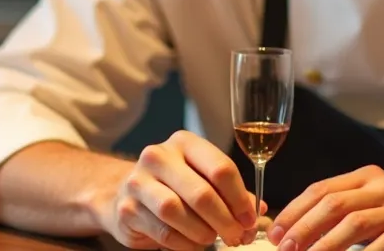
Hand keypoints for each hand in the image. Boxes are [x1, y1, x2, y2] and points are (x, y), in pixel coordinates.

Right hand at [98, 130, 265, 249]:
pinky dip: (183, 243)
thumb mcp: (202, 180)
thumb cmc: (173, 186)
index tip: (249, 219)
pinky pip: (162, 231)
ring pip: (176, 211)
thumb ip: (231, 193)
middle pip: (201, 192)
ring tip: (210, 239)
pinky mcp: (126, 208)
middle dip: (224, 220)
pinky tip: (191, 244)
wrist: (125, 194)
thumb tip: (258, 210)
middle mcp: (158, 156)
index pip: (220, 168)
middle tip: (236, 236)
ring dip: (201, 232)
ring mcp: (138, 181)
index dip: (240, 199)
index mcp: (184, 143)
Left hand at [268, 165, 383, 250]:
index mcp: (368, 176)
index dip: (294, 212)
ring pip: (356, 223)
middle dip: (304, 229)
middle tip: (286, 249)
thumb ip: (342, 209)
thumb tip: (296, 231)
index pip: (321, 189)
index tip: (275, 233)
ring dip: (326, 245)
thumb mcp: (375, 203)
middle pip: (334, 204)